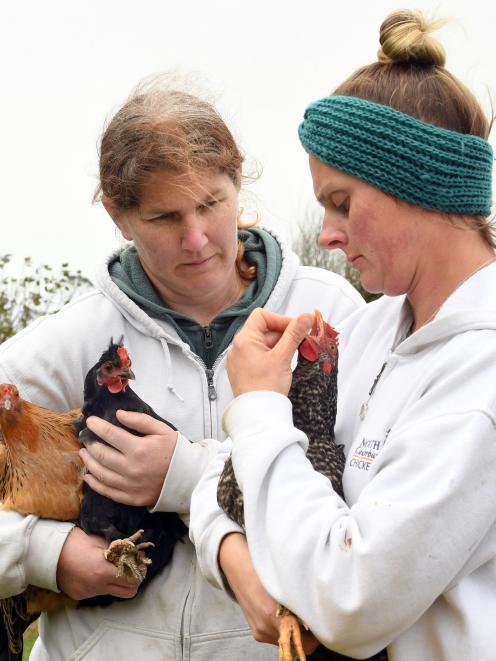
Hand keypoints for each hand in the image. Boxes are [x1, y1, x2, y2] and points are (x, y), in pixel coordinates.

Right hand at [57, 527, 140, 599]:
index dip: (140, 571)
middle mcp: (97, 586)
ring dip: (118, 582)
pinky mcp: (80, 596)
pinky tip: (96, 571)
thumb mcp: (99, 540)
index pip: (133, 580)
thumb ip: (117, 549)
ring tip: (113, 567)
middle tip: (132, 567)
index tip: (140, 561)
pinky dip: (103, 583)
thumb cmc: (74, 541)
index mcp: (103, 571)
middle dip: (134, 580)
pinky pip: (98, 592)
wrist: (46, 553)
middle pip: (129, 592)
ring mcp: (88, 593)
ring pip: (114, 592)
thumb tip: (134, 551)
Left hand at [79, 410, 177, 506]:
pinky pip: (106, 491)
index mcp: (138, 449)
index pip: (110, 434)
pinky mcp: (130, 498)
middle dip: (90, 444)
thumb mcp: (161, 429)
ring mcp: (129, 485)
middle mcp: (130, 468)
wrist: (188, 477)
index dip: (97, 426)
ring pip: (100, 473)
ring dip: (88, 461)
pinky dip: (94, 484)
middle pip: (101, 454)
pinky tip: (88, 476)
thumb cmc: (174, 451)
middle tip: (86, 437)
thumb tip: (119, 414)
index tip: (90, 421)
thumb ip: (139, 420)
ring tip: (84, 452)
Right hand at [219, 533, 318, 653]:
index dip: (317, 635)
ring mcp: (260, 633)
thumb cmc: (261, 570)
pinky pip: (277, 637)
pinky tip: (286, 613)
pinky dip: (285, 628)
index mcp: (272, 616)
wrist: (238, 568)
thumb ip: (299, 600)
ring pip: (287, 640)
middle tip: (315, 617)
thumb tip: (318, 611)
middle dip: (308, 634)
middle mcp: (265, 629)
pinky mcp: (257, 633)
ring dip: (296, 631)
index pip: (304, 642)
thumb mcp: (284, 582)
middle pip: (297, 644)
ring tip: (298, 611)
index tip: (324, 624)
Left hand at [227, 309, 313, 396]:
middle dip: (283, 334)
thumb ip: (295, 334)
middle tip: (299, 343)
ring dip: (279, 346)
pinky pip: (259, 355)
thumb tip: (306, 317)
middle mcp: (238, 347)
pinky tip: (281, 365)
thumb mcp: (283, 357)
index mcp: (244, 339)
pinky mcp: (244, 370)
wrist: (257, 414)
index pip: (263, 316)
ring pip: (263, 343)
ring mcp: (239, 359)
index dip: (281, 319)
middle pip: (264, 329)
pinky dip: (272, 356)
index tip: (296, 328)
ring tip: (290, 357)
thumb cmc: (265, 388)